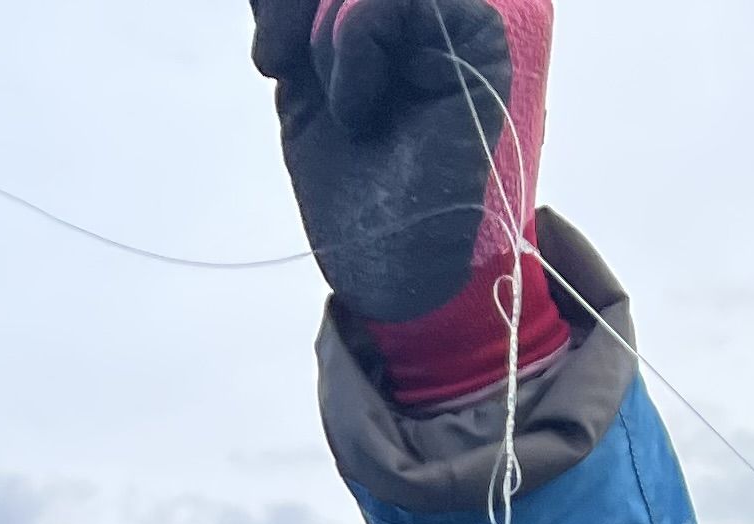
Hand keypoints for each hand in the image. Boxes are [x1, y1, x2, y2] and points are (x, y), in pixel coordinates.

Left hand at [249, 0, 551, 330]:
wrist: (395, 267)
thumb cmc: (356, 189)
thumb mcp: (307, 82)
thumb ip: (298, 15)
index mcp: (405, 12)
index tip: (270, 57)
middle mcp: (440, 6)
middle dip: (293, 2)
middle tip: (277, 62)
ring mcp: (465, 15)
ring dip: (327, 39)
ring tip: (343, 107)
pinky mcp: (483, 36)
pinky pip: (392, 0)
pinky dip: (354, 53)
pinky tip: (365, 111)